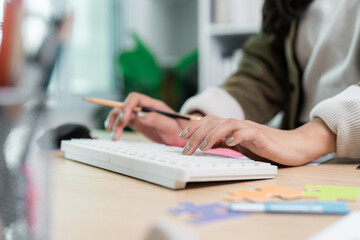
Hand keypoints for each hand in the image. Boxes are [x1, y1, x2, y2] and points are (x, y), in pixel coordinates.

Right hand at [105, 92, 189, 145]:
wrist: (184, 137)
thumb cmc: (179, 130)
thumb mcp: (170, 126)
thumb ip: (156, 119)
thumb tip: (139, 114)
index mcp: (154, 105)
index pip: (135, 98)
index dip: (126, 106)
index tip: (123, 119)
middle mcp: (145, 107)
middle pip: (125, 106)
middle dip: (118, 116)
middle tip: (115, 131)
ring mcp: (141, 115)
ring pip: (122, 114)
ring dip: (115, 122)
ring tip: (114, 136)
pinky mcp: (138, 123)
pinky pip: (124, 121)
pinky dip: (117, 126)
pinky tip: (114, 133)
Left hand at [179, 115, 335, 165]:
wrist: (293, 146)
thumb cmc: (266, 147)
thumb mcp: (240, 146)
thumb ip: (224, 143)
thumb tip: (204, 145)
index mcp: (232, 128)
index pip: (209, 122)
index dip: (194, 127)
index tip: (181, 136)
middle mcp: (238, 125)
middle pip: (214, 122)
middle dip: (197, 134)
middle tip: (186, 148)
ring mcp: (250, 129)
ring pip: (228, 124)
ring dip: (212, 135)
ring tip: (203, 146)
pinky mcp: (262, 136)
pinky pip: (248, 132)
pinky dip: (238, 136)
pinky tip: (230, 142)